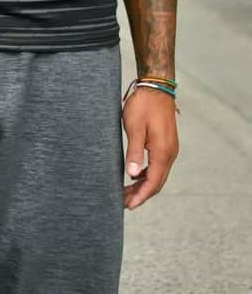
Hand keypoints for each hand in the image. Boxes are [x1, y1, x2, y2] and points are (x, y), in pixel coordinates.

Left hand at [122, 88, 178, 209]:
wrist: (156, 88)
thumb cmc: (143, 106)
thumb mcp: (134, 128)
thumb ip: (134, 152)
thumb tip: (131, 175)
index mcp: (163, 152)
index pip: (153, 182)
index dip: (141, 196)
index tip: (129, 206)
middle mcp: (169, 153)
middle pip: (156, 181)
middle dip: (141, 194)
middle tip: (123, 202)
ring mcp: (169, 149)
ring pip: (157, 174)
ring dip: (143, 184)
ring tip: (126, 192)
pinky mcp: (164, 144)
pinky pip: (157, 165)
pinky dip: (146, 174)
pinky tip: (134, 175)